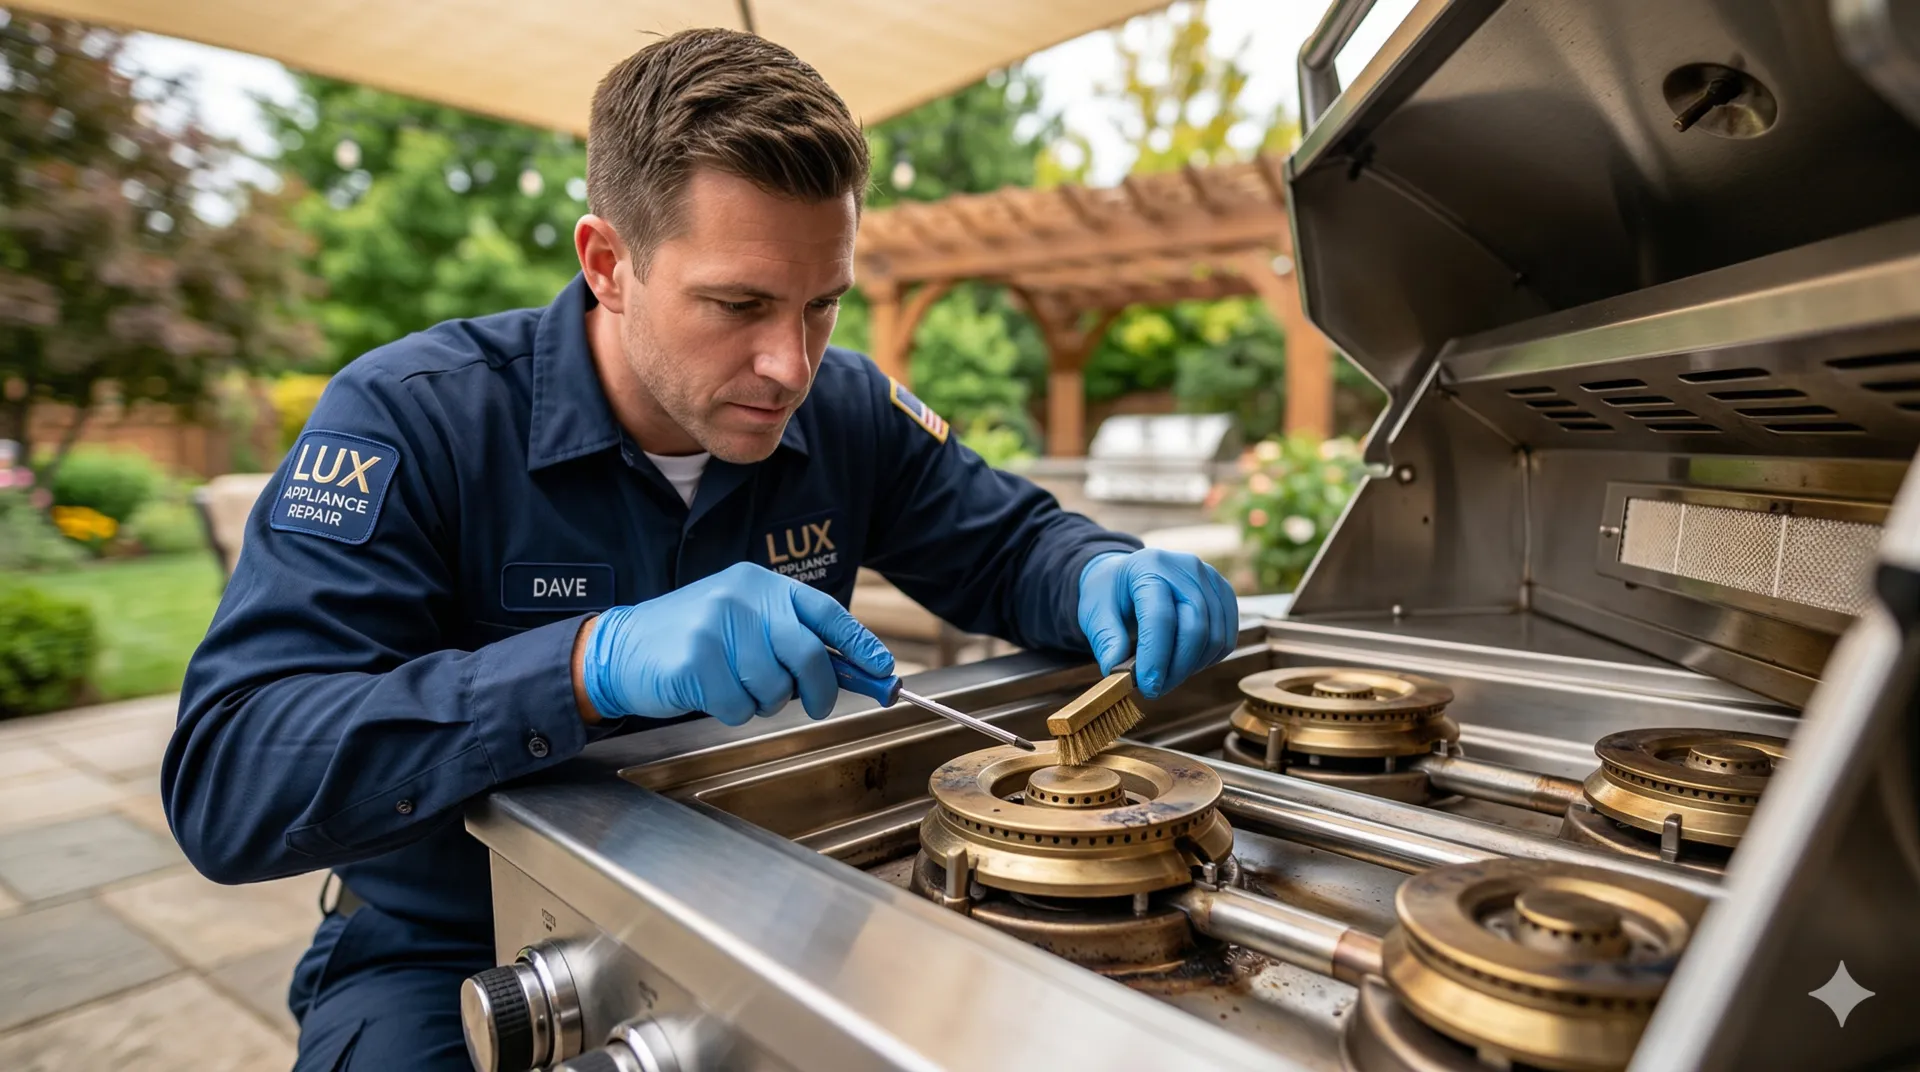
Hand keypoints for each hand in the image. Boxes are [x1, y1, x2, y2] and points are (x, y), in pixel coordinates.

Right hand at [579, 562, 893, 725]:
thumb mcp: (743, 623)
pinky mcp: (695, 660)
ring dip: (762, 702)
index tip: (882, 669)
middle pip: (808, 655)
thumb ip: (791, 638)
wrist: (619, 649)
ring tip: (735, 686)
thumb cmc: (691, 640)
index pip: (824, 612)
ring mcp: (717, 626)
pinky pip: (739, 706)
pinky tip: (708, 693)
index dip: (859, 644)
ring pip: (774, 689)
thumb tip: (855, 670)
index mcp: (759, 584)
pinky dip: (730, 711)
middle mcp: (742, 598)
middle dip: (819, 690)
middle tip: (815, 705)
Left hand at [1077, 549, 1237, 698]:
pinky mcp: (1224, 595)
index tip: (1147, 687)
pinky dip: (1206, 660)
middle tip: (1155, 689)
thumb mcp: (1095, 612)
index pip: (1160, 617)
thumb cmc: (1112, 594)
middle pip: (1195, 628)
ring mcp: (1211, 579)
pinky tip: (1183, 663)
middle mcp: (1186, 568)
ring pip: (1215, 638)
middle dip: (1177, 669)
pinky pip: (1226, 639)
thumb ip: (1106, 640)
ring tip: (1165, 676)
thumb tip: (1117, 671)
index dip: (1156, 657)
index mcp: (1150, 566)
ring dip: (1191, 668)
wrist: (1131, 576)